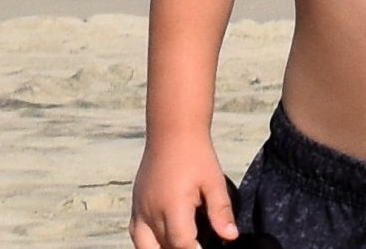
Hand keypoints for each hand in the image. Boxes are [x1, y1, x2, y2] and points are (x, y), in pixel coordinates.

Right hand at [130, 132, 237, 248]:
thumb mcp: (214, 180)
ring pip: (145, 247)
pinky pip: (135, 234)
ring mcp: (139, 209)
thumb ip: (221, 211)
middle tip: (196, 242)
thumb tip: (231, 236)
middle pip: (164, 248)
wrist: (173, 128)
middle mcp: (151, 212)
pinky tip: (161, 240)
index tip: (205, 248)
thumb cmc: (195, 152)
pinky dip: (147, 243)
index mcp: (172, 207)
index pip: (182, 245)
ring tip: (180, 242)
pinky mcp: (135, 204)